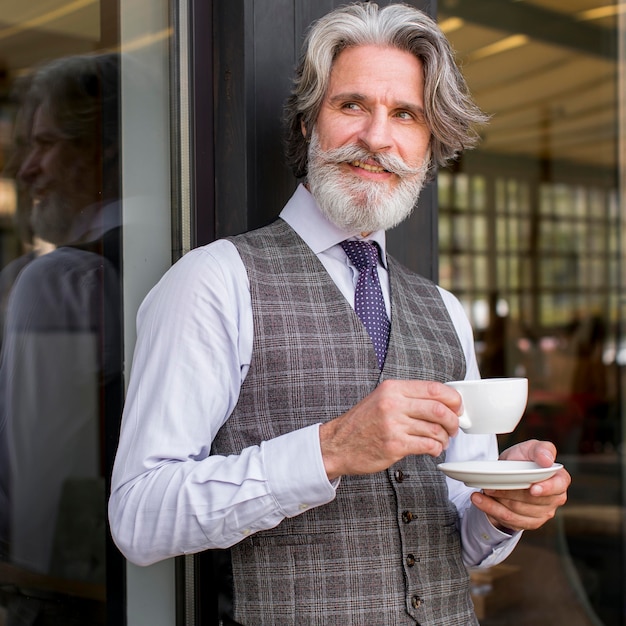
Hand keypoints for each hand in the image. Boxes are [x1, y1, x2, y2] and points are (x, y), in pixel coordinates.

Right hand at [319, 379, 461, 480]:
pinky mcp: (394, 445)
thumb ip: (408, 397)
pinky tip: (433, 449)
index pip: (434, 388)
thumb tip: (442, 402)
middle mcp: (393, 404)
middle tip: (454, 427)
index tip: (458, 407)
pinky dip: (436, 449)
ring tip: (442, 441)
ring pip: (436, 430)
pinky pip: (427, 446)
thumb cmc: (362, 423)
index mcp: (392, 388)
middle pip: (439, 409)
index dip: (453, 399)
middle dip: (454, 421)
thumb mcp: (382, 399)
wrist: (337, 444)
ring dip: (445, 438)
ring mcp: (393, 425)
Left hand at [470, 439, 570, 531]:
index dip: (546, 488)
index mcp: (559, 480)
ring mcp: (542, 513)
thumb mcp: (530, 448)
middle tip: (492, 484)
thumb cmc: (523, 459)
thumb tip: (547, 460)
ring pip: (518, 510)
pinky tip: (479, 500)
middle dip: (510, 492)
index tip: (533, 489)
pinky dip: (491, 509)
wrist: (508, 472)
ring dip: (498, 501)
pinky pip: (509, 520)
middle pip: (531, 500)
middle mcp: (554, 499)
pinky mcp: (527, 522)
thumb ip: (542, 449)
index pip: (557, 486)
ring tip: (484, 489)